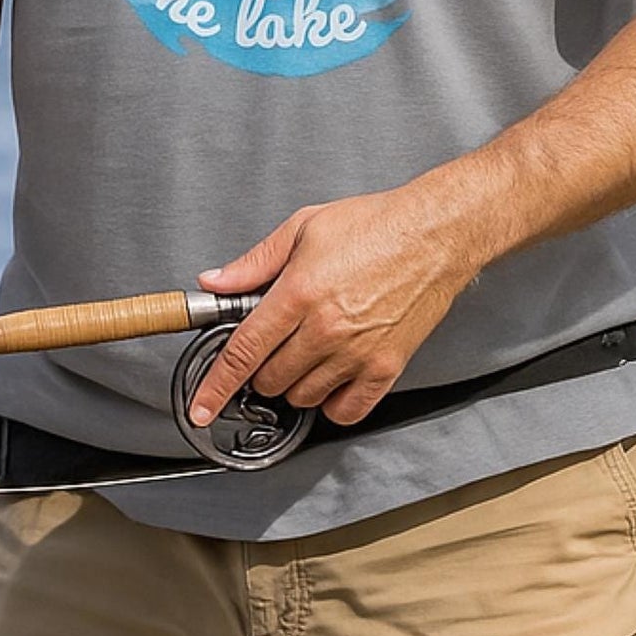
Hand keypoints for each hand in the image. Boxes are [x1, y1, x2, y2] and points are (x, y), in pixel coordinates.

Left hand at [188, 183, 477, 428]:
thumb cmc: (374, 225)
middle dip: (260, 369)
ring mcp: (357, 353)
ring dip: (293, 383)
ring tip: (306, 351)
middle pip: (270, 379)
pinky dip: (331, 403)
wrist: (434, 234)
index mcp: (299, 292)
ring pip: (303, 397)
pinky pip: (347, 410)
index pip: (244, 351)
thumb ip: (254, 262)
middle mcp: (325, 329)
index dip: (216, 385)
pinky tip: (331, 378)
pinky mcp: (387, 367)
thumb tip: (214, 282)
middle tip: (274, 343)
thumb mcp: (304, 227)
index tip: (201, 407)